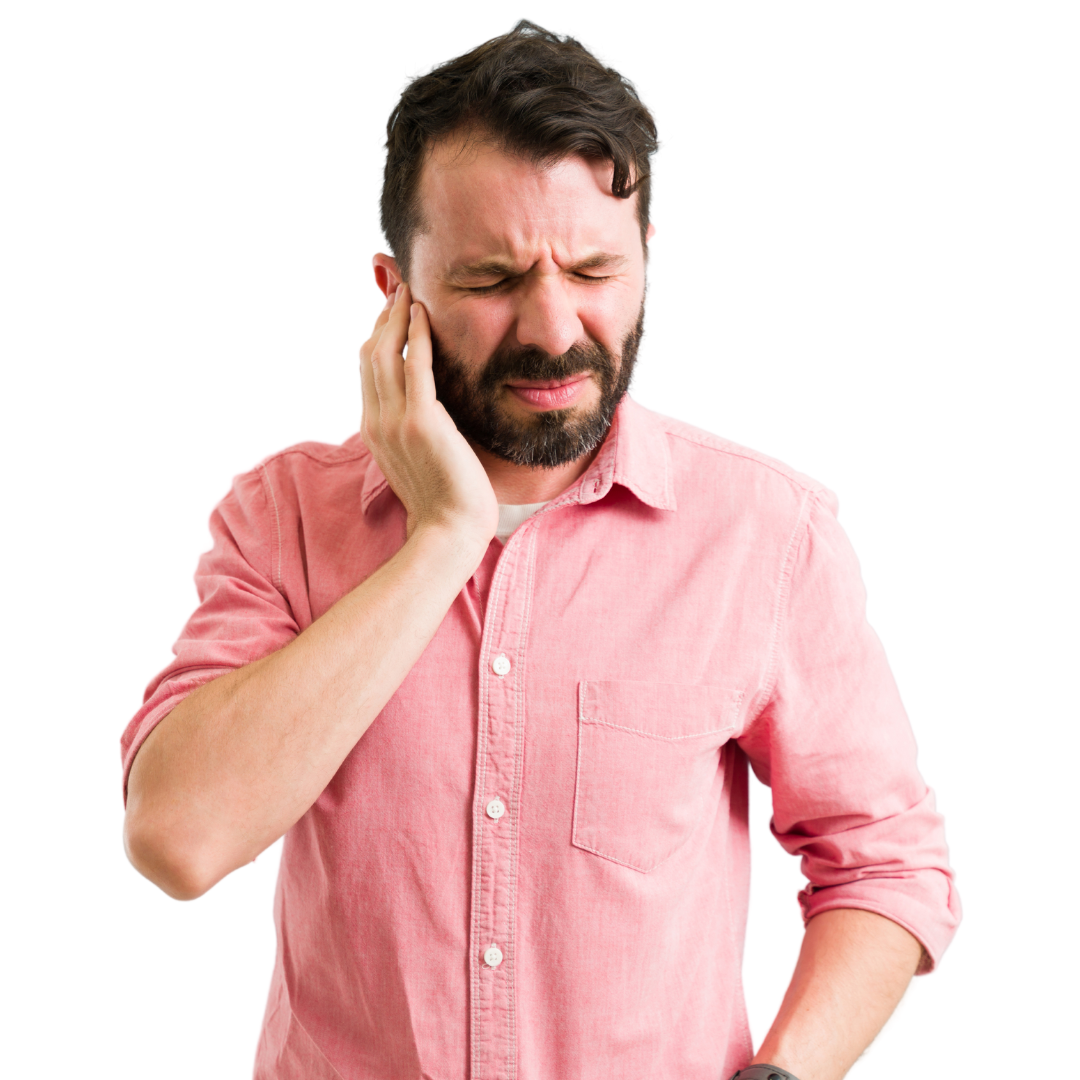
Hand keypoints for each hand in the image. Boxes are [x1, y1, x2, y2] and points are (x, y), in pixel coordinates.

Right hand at [358, 282, 498, 549]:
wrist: (449, 529)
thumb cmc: (443, 499)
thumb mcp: (416, 459)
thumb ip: (412, 428)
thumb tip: (424, 406)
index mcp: (373, 430)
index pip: (367, 371)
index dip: (376, 336)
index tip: (390, 312)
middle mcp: (376, 421)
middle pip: (369, 355)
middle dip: (382, 318)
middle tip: (397, 289)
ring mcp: (394, 420)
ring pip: (385, 354)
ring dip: (396, 319)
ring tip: (408, 292)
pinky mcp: (419, 421)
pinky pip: (413, 365)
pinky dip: (416, 336)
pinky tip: (423, 315)